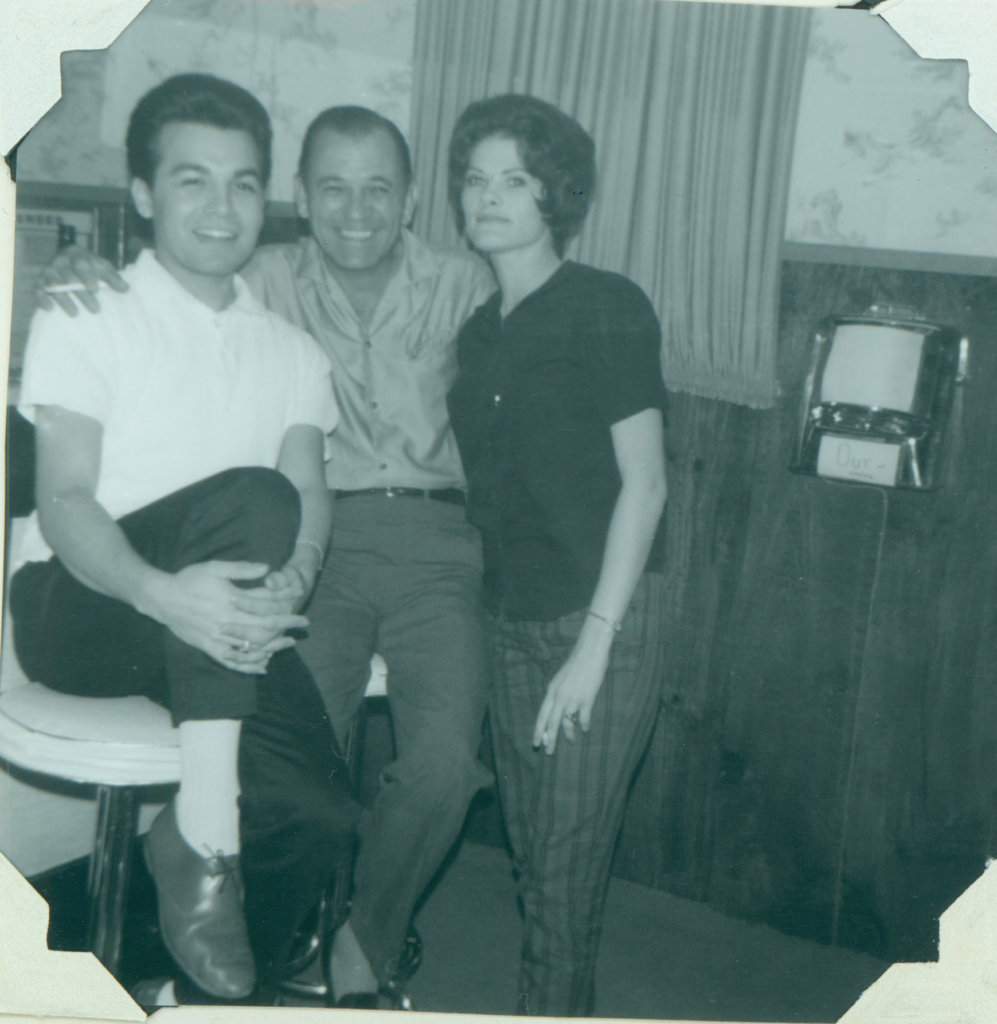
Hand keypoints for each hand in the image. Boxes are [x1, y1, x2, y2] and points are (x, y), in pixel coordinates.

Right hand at [34, 244, 127, 315]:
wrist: (71, 264)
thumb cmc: (90, 267)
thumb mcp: (103, 269)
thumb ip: (113, 278)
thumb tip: (125, 289)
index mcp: (76, 253)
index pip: (81, 264)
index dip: (88, 276)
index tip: (96, 289)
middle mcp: (59, 260)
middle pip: (69, 277)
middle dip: (82, 294)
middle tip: (96, 310)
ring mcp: (48, 271)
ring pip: (54, 285)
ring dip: (64, 300)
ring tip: (75, 314)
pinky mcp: (39, 283)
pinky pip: (37, 290)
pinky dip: (42, 299)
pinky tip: (50, 309)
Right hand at [143, 560, 308, 674]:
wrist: (162, 598)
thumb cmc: (189, 580)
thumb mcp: (215, 567)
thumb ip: (242, 568)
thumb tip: (268, 568)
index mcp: (231, 600)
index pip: (265, 601)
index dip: (285, 599)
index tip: (300, 596)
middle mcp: (228, 621)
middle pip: (264, 626)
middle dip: (287, 624)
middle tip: (304, 623)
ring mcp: (219, 637)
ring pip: (251, 647)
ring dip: (273, 646)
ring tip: (289, 643)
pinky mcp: (209, 647)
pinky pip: (232, 661)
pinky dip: (249, 665)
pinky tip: (263, 666)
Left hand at [532, 620, 614, 754]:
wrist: (590, 652)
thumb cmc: (577, 665)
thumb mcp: (562, 680)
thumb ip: (559, 694)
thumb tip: (558, 711)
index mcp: (551, 691)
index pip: (542, 716)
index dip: (538, 731)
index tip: (536, 744)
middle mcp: (559, 696)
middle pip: (551, 723)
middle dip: (549, 739)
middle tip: (548, 752)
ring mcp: (573, 698)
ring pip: (567, 723)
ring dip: (568, 734)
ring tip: (571, 741)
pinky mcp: (586, 698)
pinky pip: (583, 718)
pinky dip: (584, 725)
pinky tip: (586, 729)